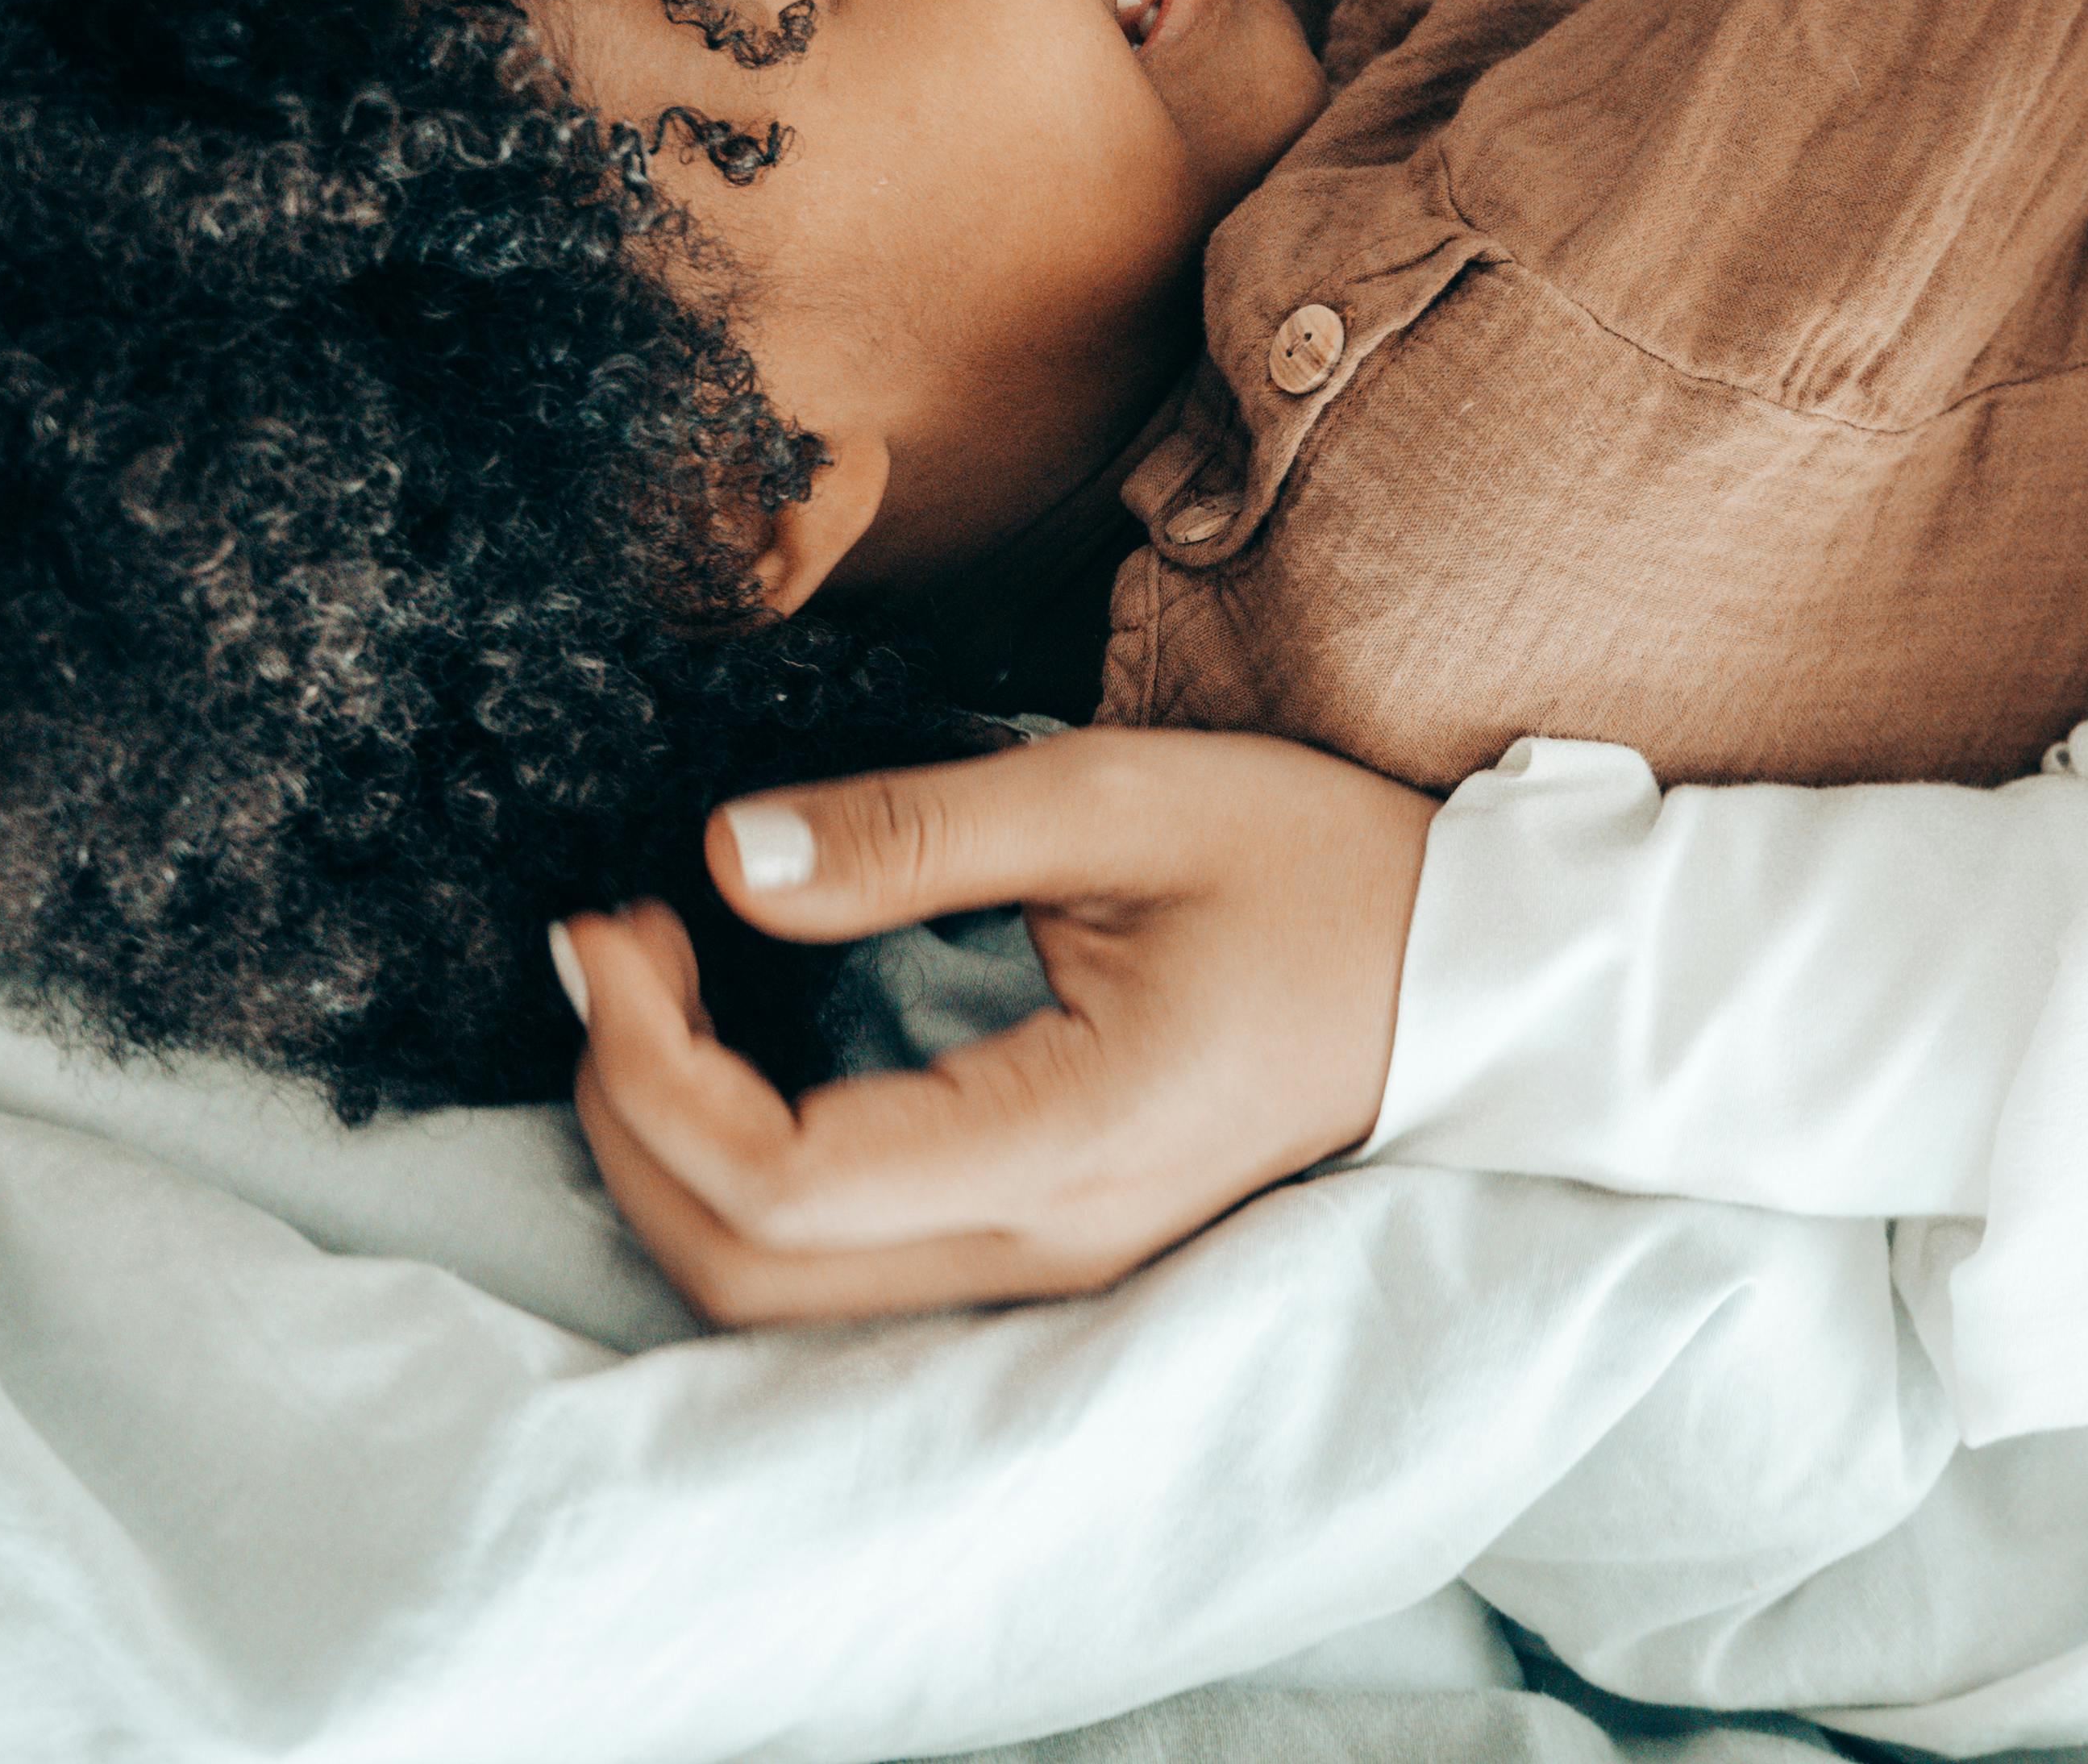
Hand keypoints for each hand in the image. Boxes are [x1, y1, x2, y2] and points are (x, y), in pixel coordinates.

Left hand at [558, 727, 1435, 1323]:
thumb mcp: (1121, 801)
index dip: (649, 1063)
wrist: (1474, 976)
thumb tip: (723, 855)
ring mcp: (1047, 1265)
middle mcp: (1044, 1242)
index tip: (614, 921)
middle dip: (625, 1111)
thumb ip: (915, 833)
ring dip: (670, 1149)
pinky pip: (837, 1262)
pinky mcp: (1043, 1241)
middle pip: (742, 1265)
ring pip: (774, 1286)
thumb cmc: (1318, 870)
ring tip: (655, 987)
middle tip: (613, 946)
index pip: (778, 1176)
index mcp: (1065, 1141)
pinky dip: (739, 1172)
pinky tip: (730, 1051)